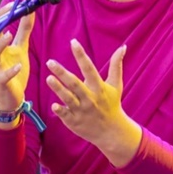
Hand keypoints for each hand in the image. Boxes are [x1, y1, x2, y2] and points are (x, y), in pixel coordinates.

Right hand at [0, 3, 34, 127]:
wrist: (9, 97)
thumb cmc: (13, 71)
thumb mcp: (20, 48)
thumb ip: (23, 30)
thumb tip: (29, 12)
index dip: (2, 14)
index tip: (13, 5)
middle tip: (8, 14)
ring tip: (8, 36)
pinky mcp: (0, 82)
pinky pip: (2, 75)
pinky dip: (10, 70)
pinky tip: (18, 65)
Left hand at [46, 39, 141, 166]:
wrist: (111, 131)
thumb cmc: (112, 104)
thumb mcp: (116, 84)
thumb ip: (116, 65)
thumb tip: (123, 47)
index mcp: (99, 87)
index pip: (89, 68)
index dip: (81, 55)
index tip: (73, 42)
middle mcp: (90, 98)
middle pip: (75, 83)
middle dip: (62, 73)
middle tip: (50, 62)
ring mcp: (82, 110)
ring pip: (68, 98)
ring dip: (58, 89)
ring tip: (49, 78)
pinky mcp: (75, 121)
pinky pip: (66, 115)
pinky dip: (60, 111)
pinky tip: (53, 105)